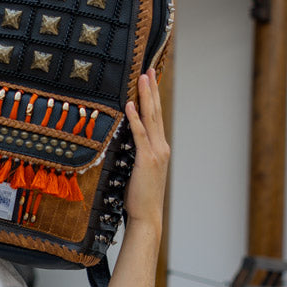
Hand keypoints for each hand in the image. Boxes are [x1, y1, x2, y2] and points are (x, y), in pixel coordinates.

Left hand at [124, 69, 169, 231]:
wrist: (148, 216)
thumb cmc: (141, 198)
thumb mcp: (139, 172)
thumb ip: (136, 156)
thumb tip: (125, 145)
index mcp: (160, 149)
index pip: (156, 118)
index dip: (153, 98)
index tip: (150, 81)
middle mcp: (161, 147)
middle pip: (156, 112)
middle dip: (152, 89)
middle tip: (147, 70)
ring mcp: (156, 153)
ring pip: (151, 118)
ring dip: (146, 96)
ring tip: (142, 78)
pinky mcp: (146, 160)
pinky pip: (140, 135)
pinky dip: (135, 119)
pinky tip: (131, 105)